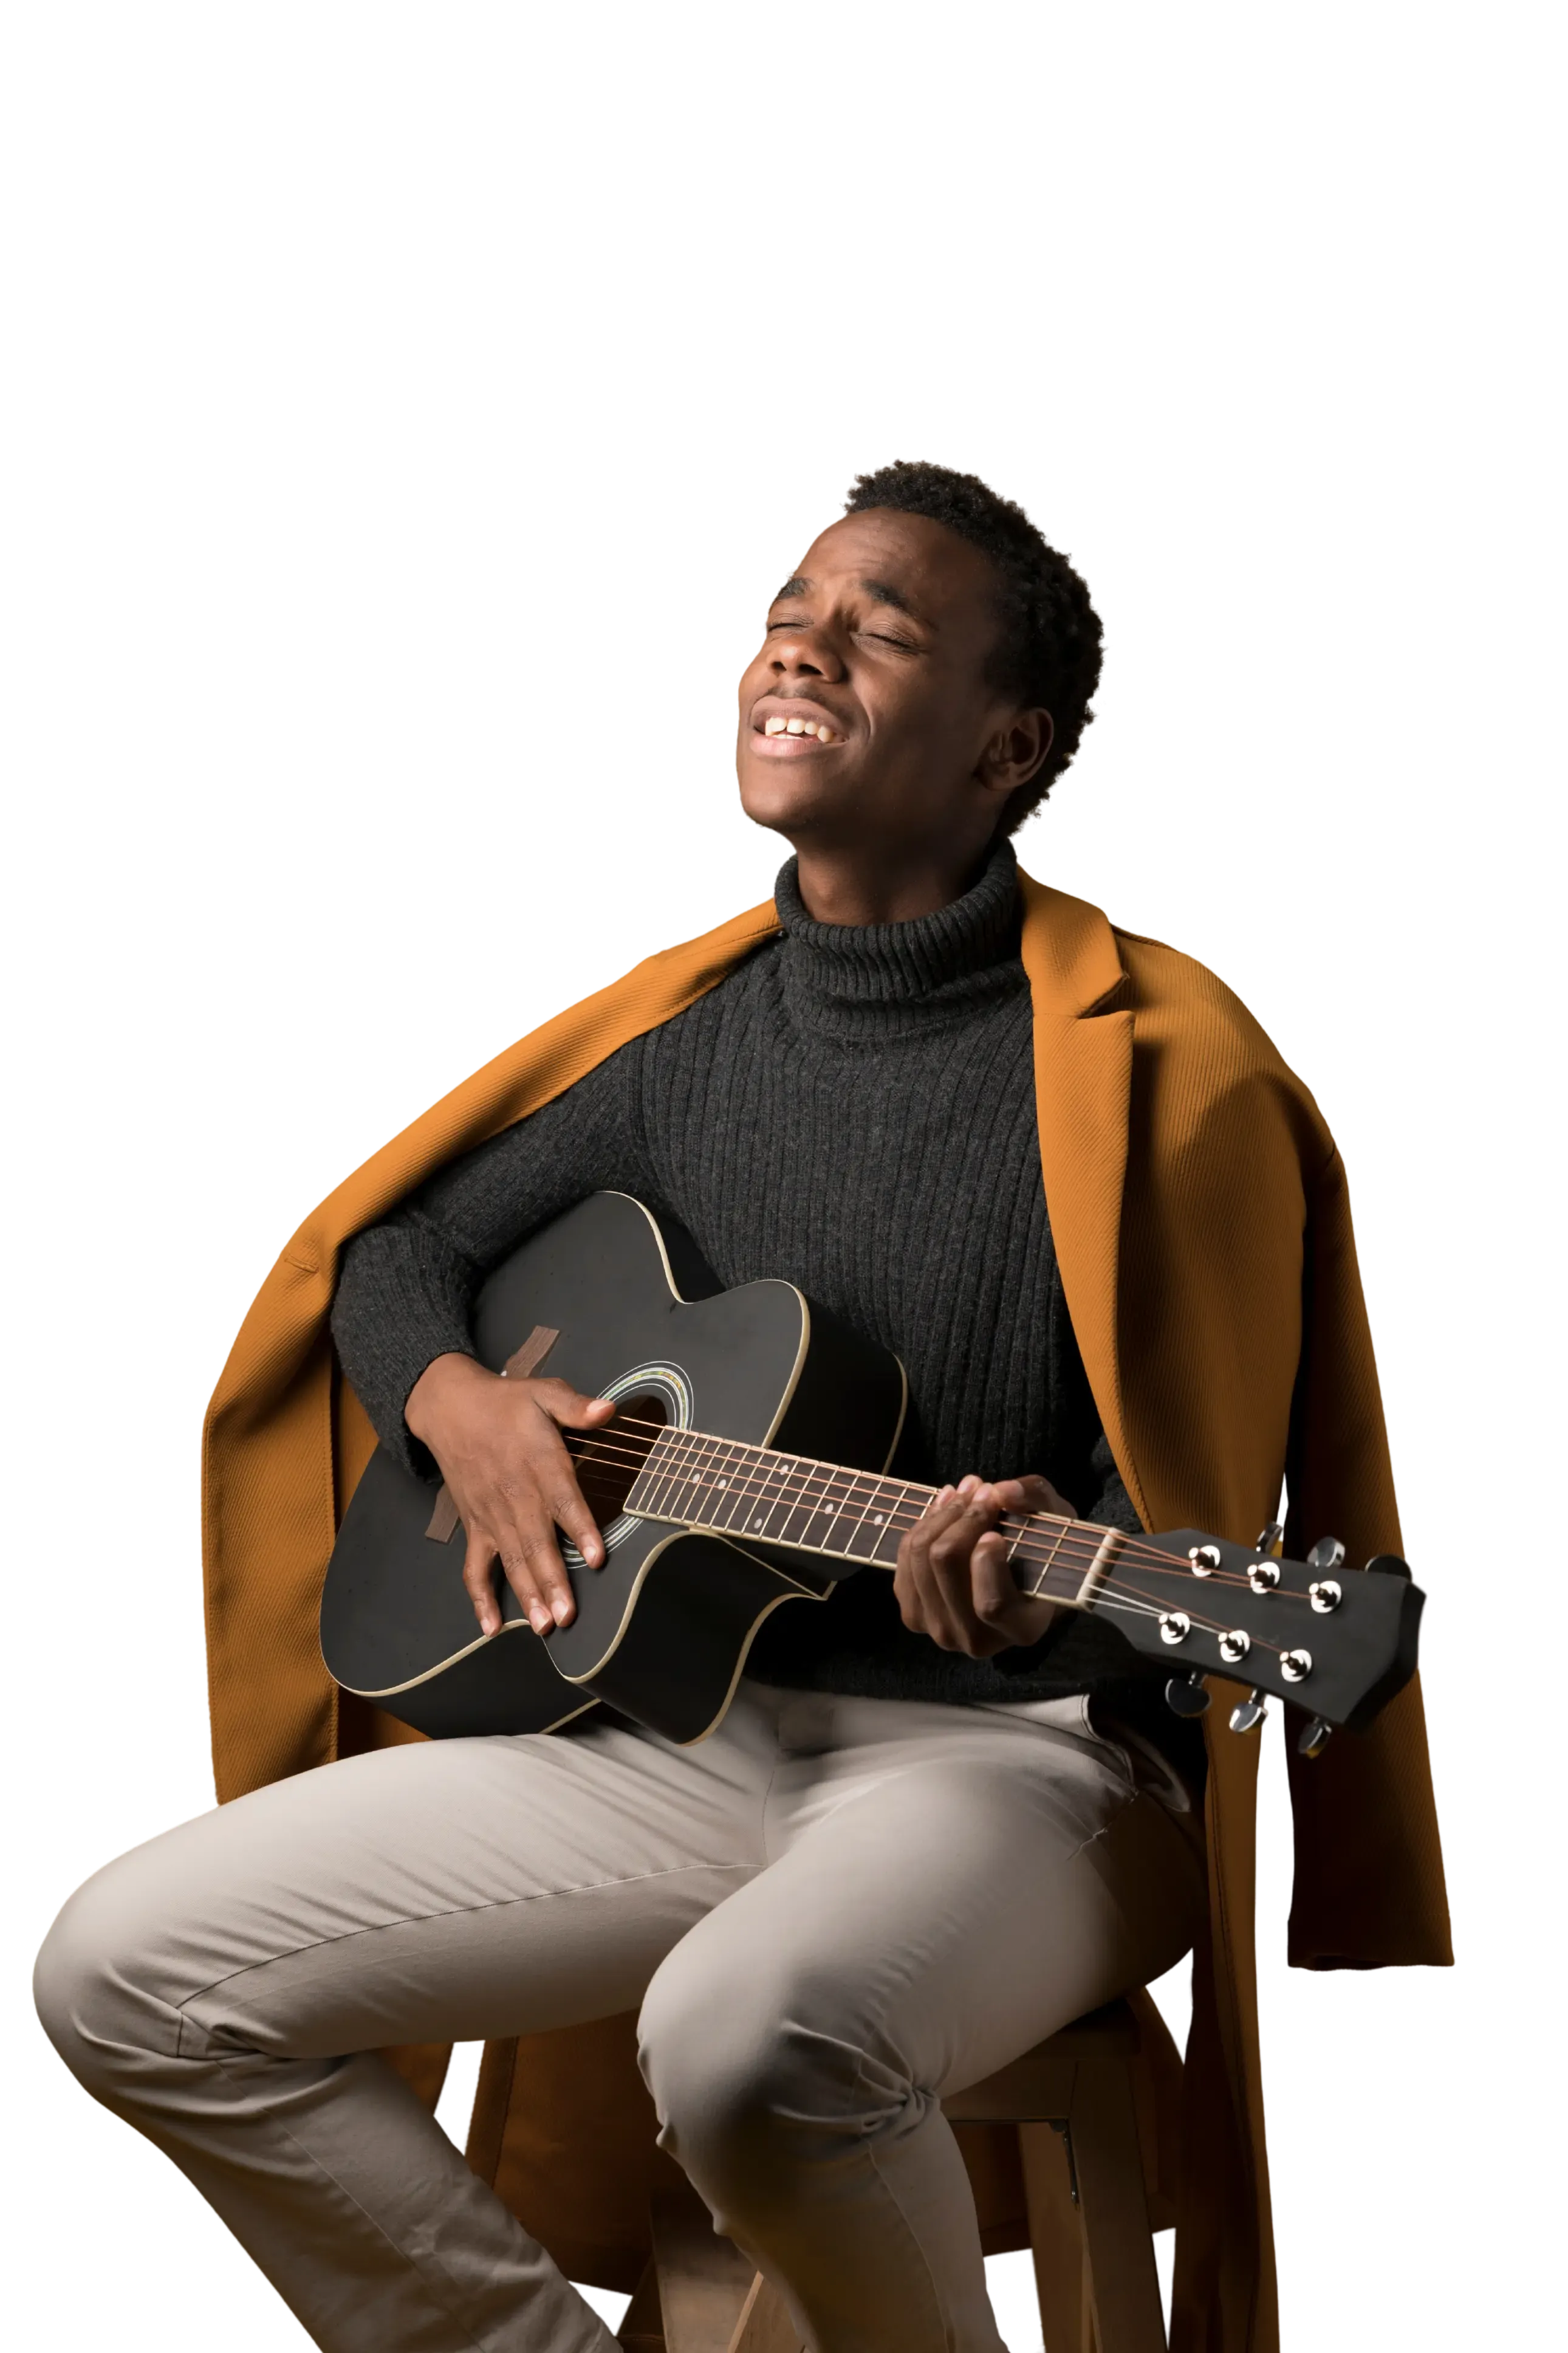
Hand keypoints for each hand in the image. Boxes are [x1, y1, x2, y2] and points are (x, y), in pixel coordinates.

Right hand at [405, 1353, 617, 1638]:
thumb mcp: (544, 1392)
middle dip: (553, 1581)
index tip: (597, 1556)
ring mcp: (492, 1516)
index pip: (564, 1500)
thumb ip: (575, 1406)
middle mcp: (515, 1495)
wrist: (450, 1408)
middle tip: (568, 1615)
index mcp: (538, 1463)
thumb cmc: (505, 1403)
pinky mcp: (475, 1526)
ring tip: (543, 1626)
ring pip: (512, 1560)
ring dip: (527, 1594)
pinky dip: (480, 1598)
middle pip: (537, 1543)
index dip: (581, 1528)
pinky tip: (491, 1626)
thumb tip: (608, 1410)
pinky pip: (475, 1567)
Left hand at [893, 1472, 1078, 1657]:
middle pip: (946, 1566)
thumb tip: (1003, 1491)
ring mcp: (941, 1630)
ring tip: (966, 1491)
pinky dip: (923, 1525)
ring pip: (921, 1558)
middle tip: (981, 1488)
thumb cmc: (1044, 1549)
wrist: (1020, 1576)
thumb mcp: (1055, 1521)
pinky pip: (904, 1560)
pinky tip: (944, 1507)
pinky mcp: (914, 1614)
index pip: (992, 1604)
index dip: (986, 1562)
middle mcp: (979, 1640)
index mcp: (1022, 1629)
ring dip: (942, 1514)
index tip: (994, 1532)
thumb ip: (1036, 1501)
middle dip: (962, 1517)